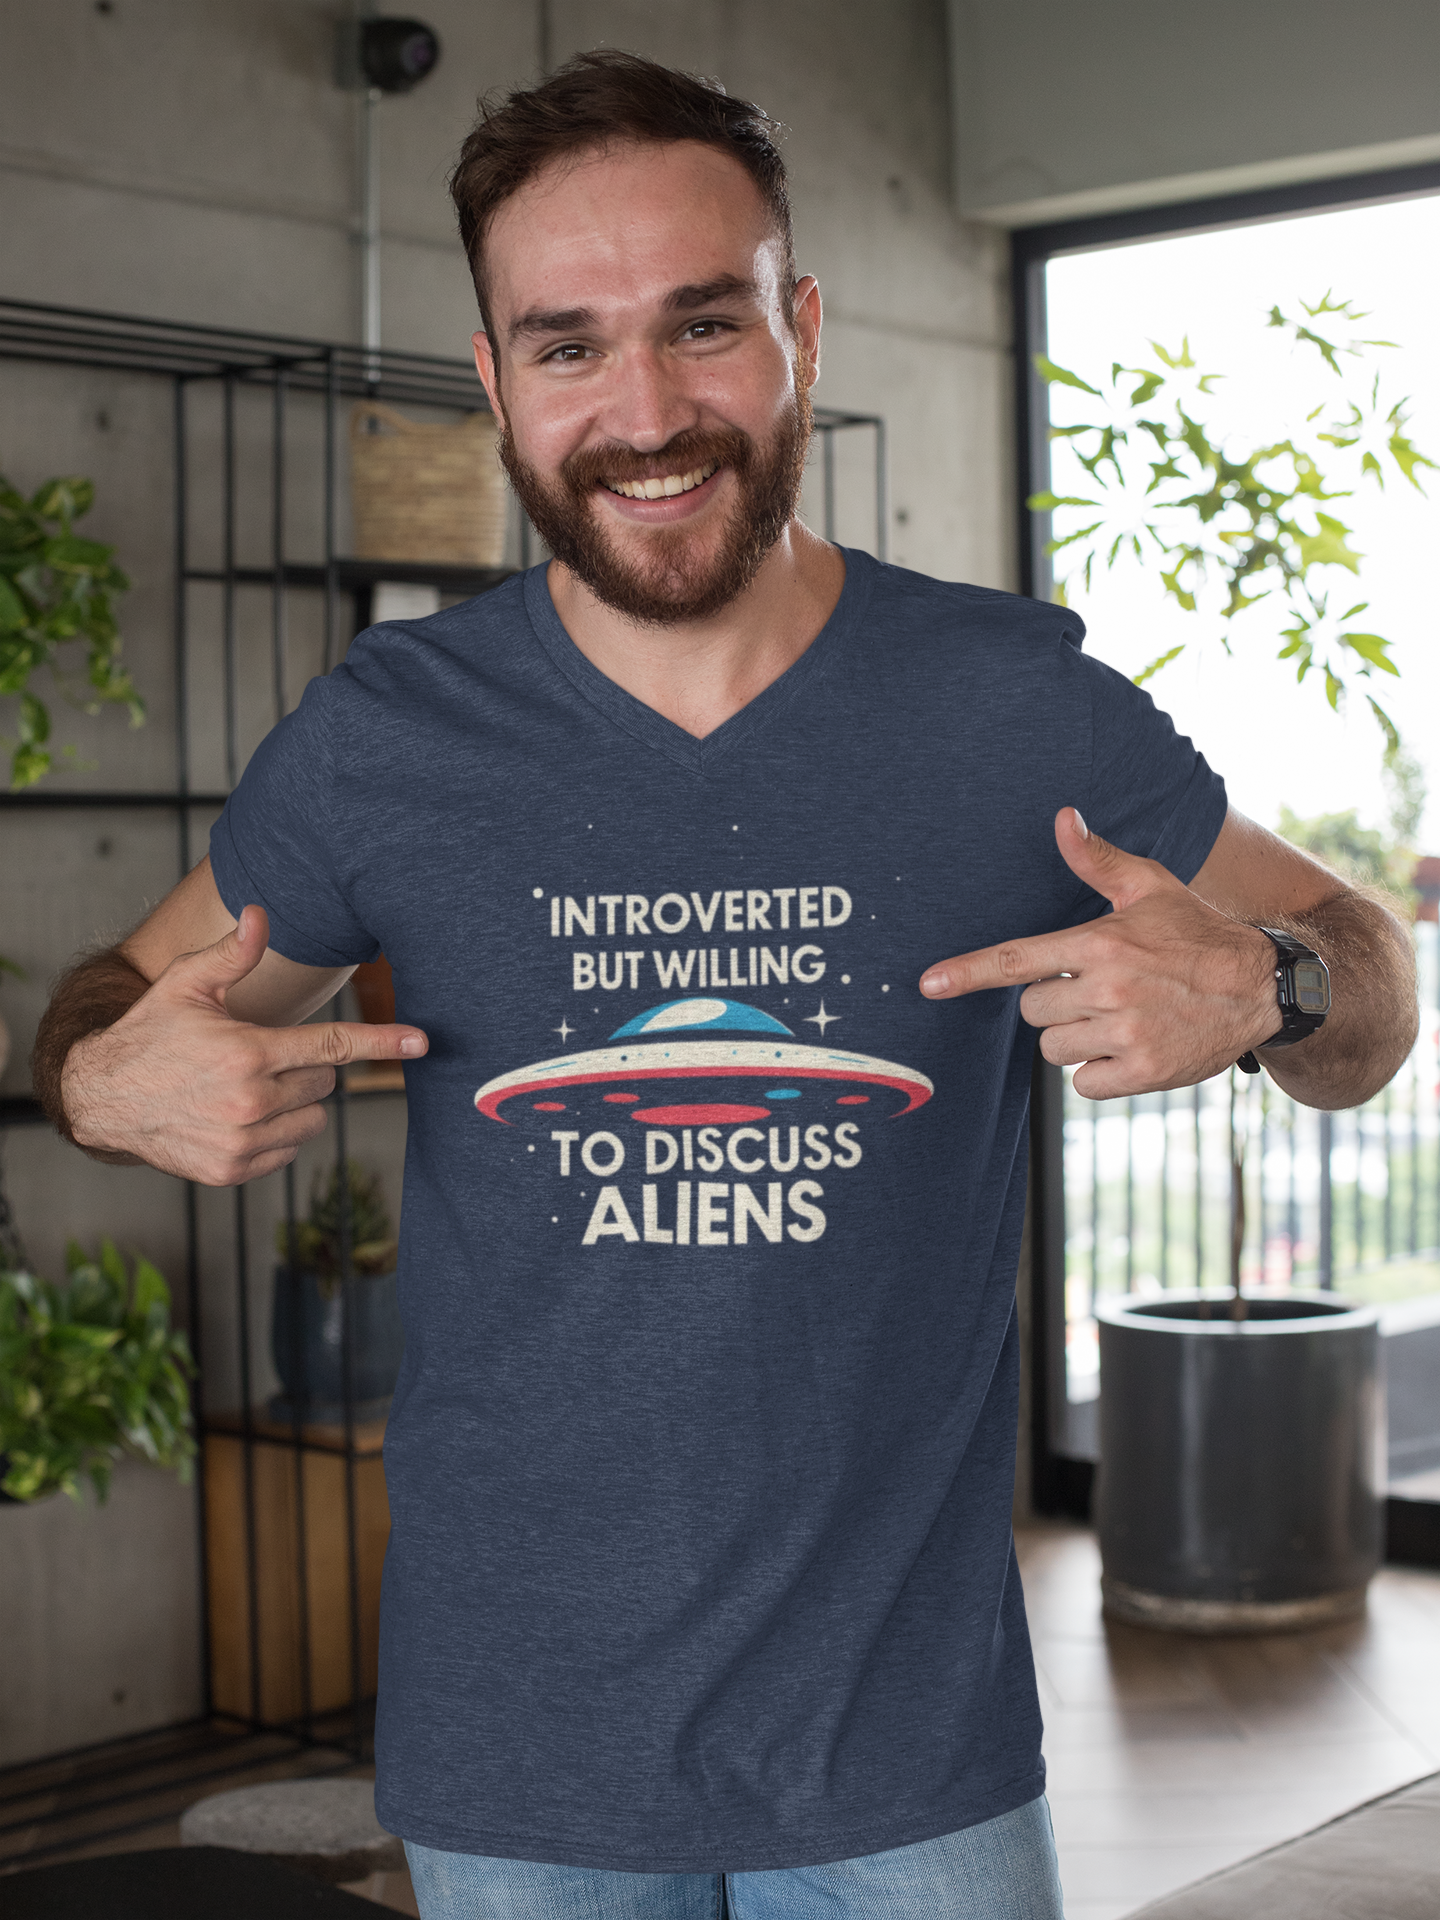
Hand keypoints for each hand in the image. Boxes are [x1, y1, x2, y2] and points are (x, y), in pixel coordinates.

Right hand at [62, 906, 427, 1184]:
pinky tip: (237, 1116)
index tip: (422, 1042)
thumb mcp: (186, 986)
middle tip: (262, 1056)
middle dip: (306, 1066)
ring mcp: (242, 1141)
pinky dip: (277, 1132)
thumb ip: (233, 955)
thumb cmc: (150, 1033)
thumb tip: (263, 915)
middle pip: (326, 1081)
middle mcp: (249, 1101)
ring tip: (249, 1087)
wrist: (103, 1099)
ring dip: (296, 1101)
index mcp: (247, 1052)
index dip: (382, 1041)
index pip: (332, 1045)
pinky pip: (289, 1148)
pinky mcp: (232, 1170)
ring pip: (313, 1117)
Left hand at [918, 808, 1279, 1098]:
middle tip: (1098, 991)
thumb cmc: (1196, 933)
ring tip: (1119, 1017)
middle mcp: (1108, 990)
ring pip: (1054, 1049)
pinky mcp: (1144, 1071)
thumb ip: (1097, 861)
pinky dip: (1100, 1072)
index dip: (968, 973)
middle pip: (1031, 1011)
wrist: (1263, 987)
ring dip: (1075, 1039)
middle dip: (1054, 1003)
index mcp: (1100, 944)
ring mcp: (1125, 1033)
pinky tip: (1131, 1048)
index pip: (1018, 961)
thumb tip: (1063, 818)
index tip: (928, 985)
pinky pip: (1084, 1083)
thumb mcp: (1150, 887)